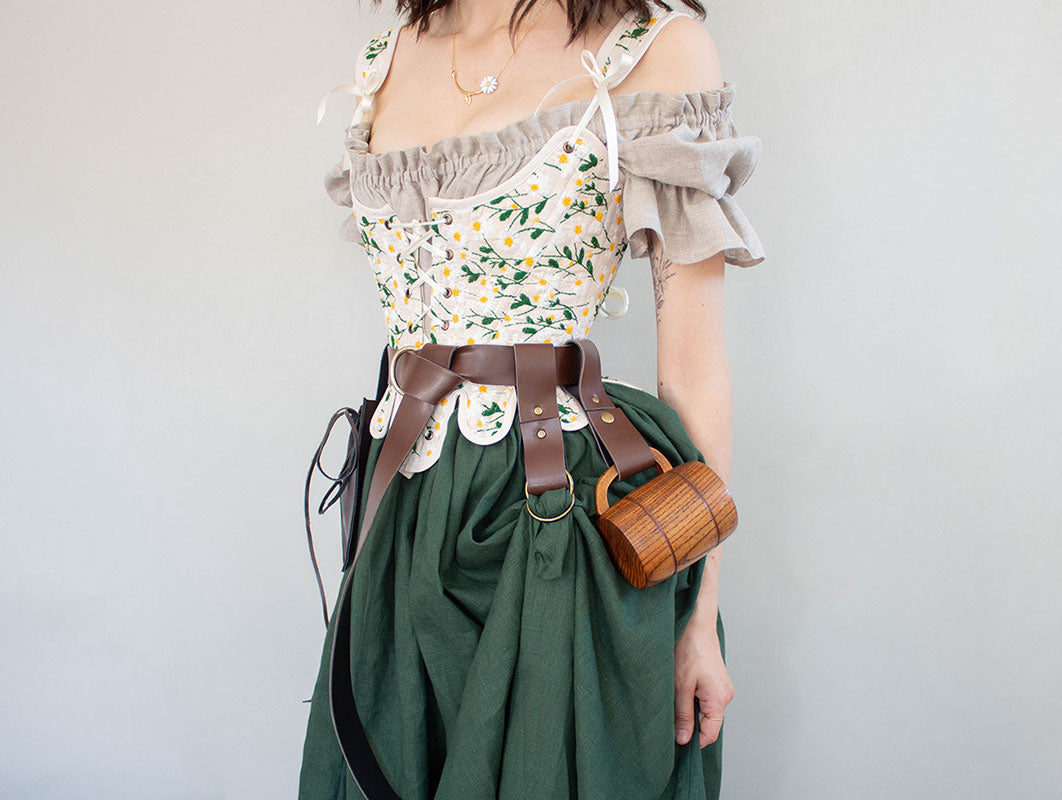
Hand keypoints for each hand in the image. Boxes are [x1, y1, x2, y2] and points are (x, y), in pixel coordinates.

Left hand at [674, 614, 733, 747]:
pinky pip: (705, 699)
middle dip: (689, 723)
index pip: (709, 734)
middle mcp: (725, 695)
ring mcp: (722, 687)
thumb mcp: (680, 686)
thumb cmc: (688, 650)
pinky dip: (692, 699)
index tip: (674, 740)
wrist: (695, 623)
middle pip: (707, 723)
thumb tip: (683, 740)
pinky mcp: (716, 680)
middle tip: (669, 716)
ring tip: (674, 696)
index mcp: (719, 699)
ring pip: (705, 711)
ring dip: (689, 709)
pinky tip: (680, 688)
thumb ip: (682, 715)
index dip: (692, 741)